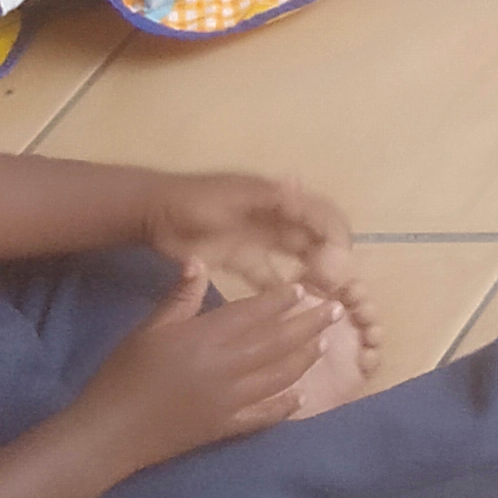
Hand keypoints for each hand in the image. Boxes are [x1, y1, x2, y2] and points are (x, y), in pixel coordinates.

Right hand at [77, 263, 338, 469]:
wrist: (108, 432)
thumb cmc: (124, 374)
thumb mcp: (149, 329)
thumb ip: (180, 297)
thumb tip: (199, 261)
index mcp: (208, 338)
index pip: (256, 314)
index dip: (282, 300)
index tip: (304, 289)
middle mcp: (228, 367)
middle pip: (279, 342)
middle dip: (310, 324)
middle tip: (335, 310)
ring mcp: (230, 401)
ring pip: (279, 376)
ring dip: (304, 359)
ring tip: (322, 344)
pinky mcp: (224, 428)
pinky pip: (262, 417)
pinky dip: (284, 407)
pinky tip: (299, 398)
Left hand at [141, 174, 369, 361]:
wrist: (154, 214)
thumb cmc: (195, 201)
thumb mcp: (233, 195)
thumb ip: (268, 195)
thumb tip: (303, 186)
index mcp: (279, 199)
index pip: (321, 215)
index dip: (337, 236)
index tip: (343, 264)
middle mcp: (276, 219)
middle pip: (315, 238)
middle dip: (331, 260)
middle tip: (338, 291)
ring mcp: (260, 240)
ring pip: (298, 258)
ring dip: (313, 276)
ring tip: (323, 302)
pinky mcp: (243, 260)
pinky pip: (271, 276)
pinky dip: (283, 290)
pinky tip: (290, 311)